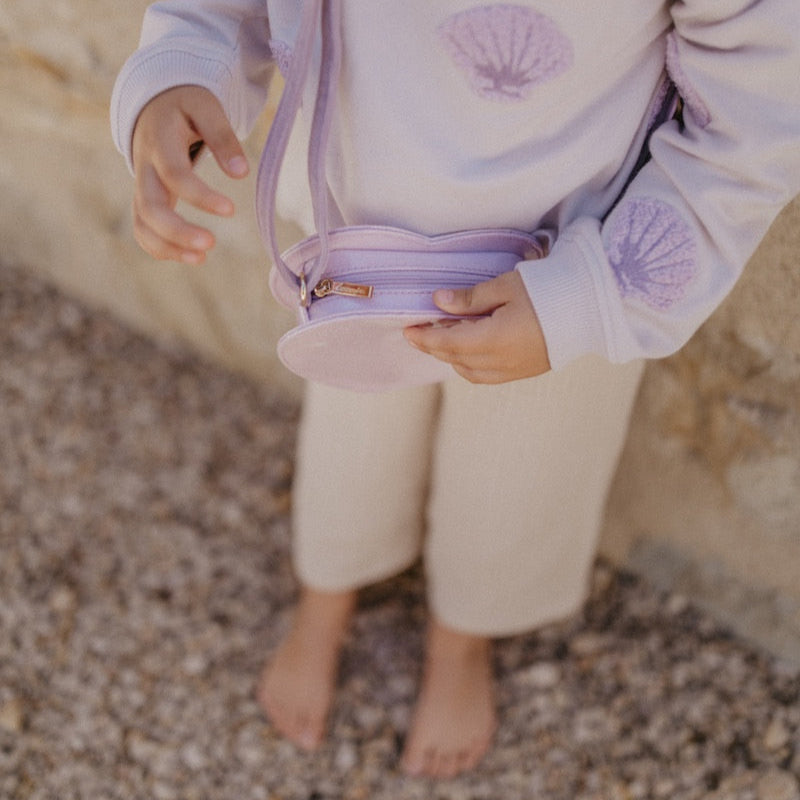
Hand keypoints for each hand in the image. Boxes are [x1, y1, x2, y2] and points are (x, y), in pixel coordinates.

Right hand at [131, 85, 249, 264]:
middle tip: (211, 244)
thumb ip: (222, 137)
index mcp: (159, 141)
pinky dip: (160, 248)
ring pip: (143, 222)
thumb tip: (241, 173)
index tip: (231, 210)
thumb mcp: (205, 108)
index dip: (200, 195)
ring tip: (201, 259)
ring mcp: (141, 185)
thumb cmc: (185, 106)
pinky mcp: (144, 199)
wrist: (153, 104)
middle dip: (177, 231)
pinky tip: (190, 257)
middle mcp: (144, 167)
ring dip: (168, 246)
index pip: (174, 174)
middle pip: (149, 206)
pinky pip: (142, 229)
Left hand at [403, 271, 550, 383]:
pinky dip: (469, 365)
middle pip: (455, 359)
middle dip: (434, 346)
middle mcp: (500, 362)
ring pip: (469, 371)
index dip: (425, 338)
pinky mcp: (524, 371)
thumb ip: (470, 298)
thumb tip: (438, 301)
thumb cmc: (550, 289)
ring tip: (444, 338)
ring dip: (451, 357)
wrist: (591, 307)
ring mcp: (513, 370)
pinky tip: (467, 350)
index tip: (408, 329)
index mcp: (493, 340)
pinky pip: (486, 376)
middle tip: (420, 331)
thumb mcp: (506, 286)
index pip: (447, 343)